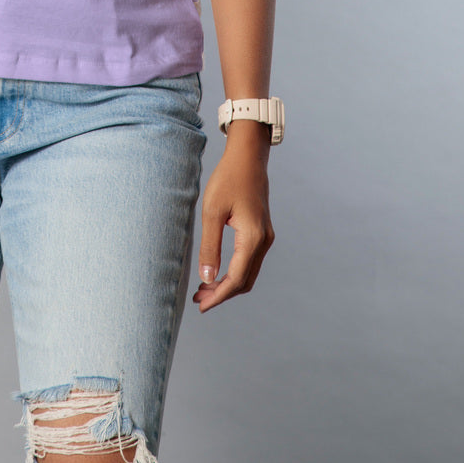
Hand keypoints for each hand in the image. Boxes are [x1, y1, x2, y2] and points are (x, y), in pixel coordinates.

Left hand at [192, 125, 274, 312]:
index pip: (236, 279)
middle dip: (222, 294)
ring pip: (249, 273)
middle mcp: (263, 241)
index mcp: (252, 238)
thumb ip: (210, 246)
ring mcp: (265, 237)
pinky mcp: (262, 232)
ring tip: (204, 288)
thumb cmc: (227, 179)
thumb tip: (207, 278)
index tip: (200, 305)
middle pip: (245, 281)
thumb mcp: (212, 211)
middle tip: (198, 299)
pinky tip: (217, 270)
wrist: (247, 157)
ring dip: (228, 284)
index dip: (218, 296)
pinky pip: (250, 261)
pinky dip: (235, 271)